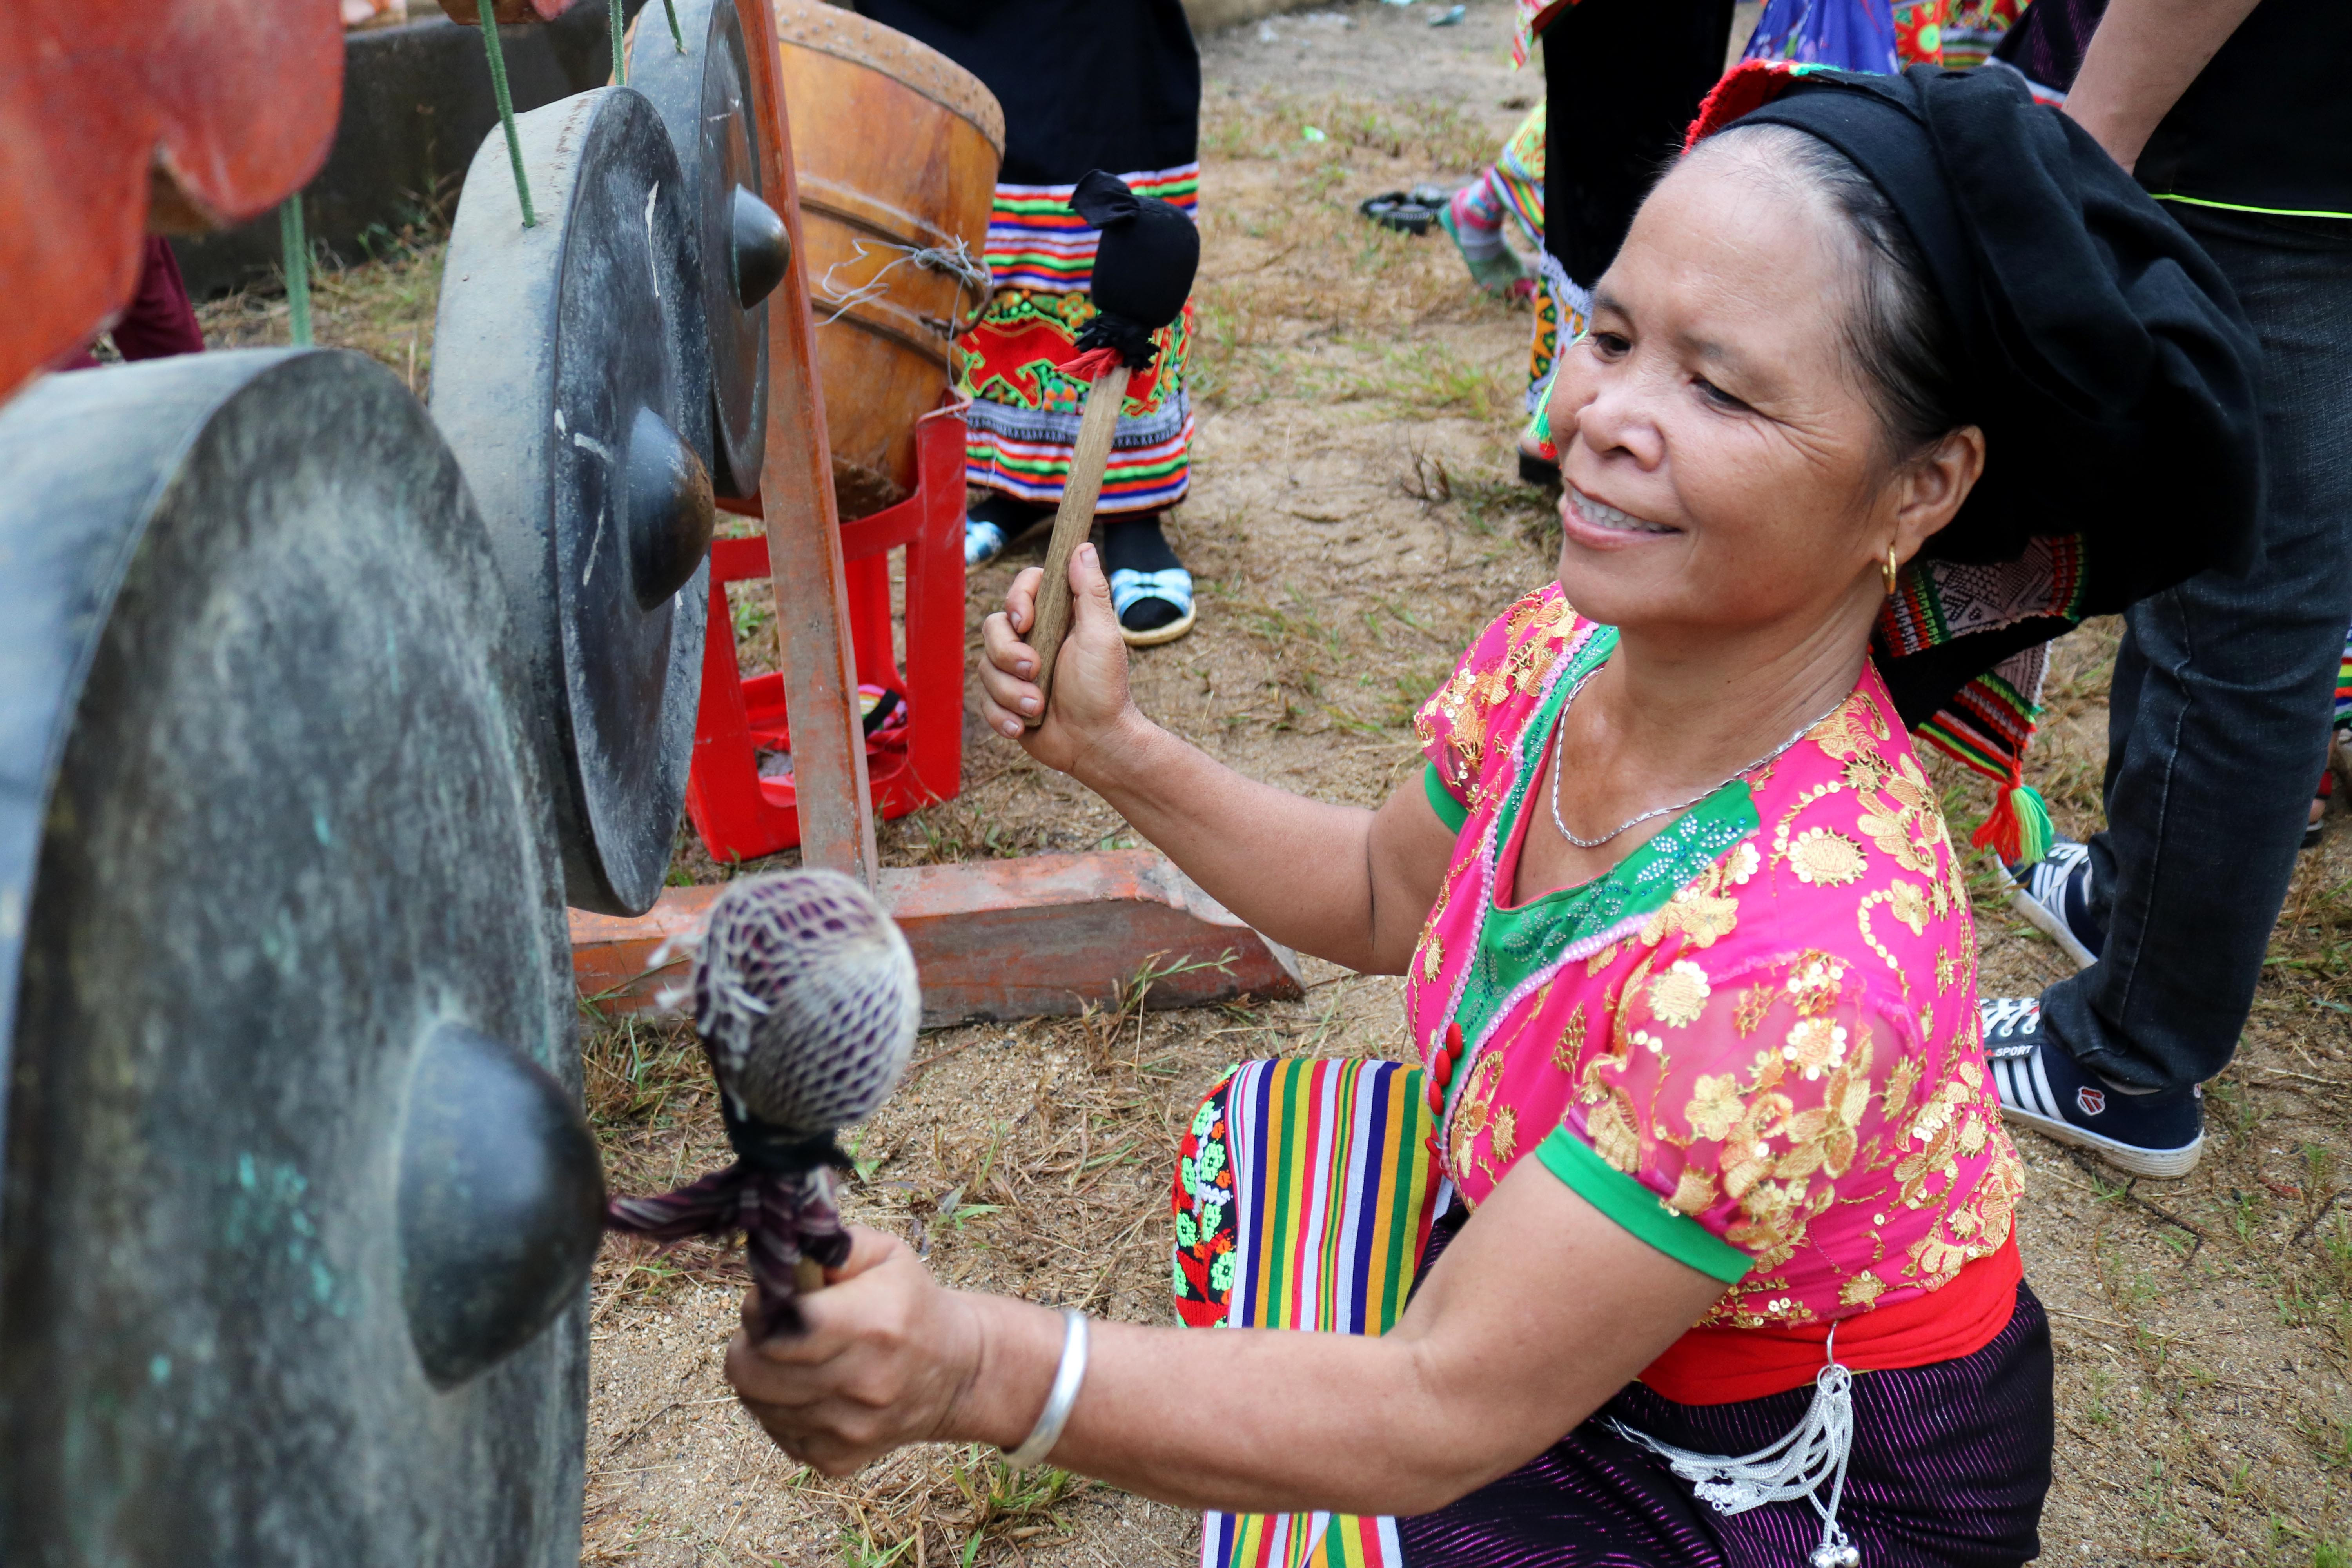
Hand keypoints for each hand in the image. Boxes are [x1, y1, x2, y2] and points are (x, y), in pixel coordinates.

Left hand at [724, 1227, 982, 1475]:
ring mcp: (848, 1429)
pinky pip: (775, 1432)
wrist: (957, 1373)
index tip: (774, 1299)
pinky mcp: (836, 1459)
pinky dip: (779, 1410)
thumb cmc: (910, 1304)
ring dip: (763, 1376)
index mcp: (871, 1325)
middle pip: (750, 1371)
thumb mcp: (885, 1255)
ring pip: (756, 1403)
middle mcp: (860, 1384)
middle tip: (772, 1330)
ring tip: (792, 1357)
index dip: (762, 1309)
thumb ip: (829, 1249)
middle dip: (750, 1344)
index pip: (777, 1327)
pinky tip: (808, 1389)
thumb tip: (781, 1263)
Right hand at [977, 543, 1145, 778]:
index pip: (1023, 589)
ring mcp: (1015, 672)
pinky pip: (983, 701)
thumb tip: (1082, 546)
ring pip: (985, 667)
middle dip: (1009, 655)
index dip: (1016, 601)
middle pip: (993, 628)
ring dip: (1012, 692)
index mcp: (1056, 620)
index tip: (1026, 622)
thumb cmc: (1104, 689)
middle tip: (1036, 672)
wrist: (1096, 743)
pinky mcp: (1005, 701)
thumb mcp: (1102, 635)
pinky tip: (1024, 726)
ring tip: (1038, 708)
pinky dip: (1003, 715)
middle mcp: (1032, 641)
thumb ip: (1090, 591)